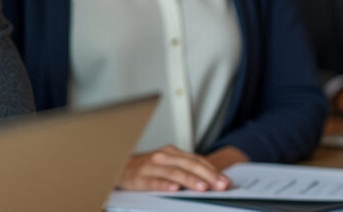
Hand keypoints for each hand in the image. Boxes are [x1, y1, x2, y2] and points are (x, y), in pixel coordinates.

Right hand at [118, 145, 232, 191]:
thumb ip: (185, 169)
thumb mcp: (166, 164)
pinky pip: (154, 181)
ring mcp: (150, 167)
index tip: (225, 180)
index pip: (196, 160)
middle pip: (188, 164)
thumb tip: (210, 180)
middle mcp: (162, 157)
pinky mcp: (139, 178)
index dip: (212, 170)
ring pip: (174, 172)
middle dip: (207, 175)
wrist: (116, 167)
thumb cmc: (145, 168)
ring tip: (203, 187)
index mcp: (171, 153)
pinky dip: (165, 184)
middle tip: (220, 185)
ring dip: (190, 179)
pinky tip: (174, 188)